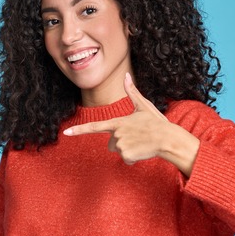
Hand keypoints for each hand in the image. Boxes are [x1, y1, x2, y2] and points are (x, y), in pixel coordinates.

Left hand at [63, 73, 199, 175]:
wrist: (168, 138)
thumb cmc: (156, 122)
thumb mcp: (143, 106)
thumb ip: (132, 92)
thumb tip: (126, 75)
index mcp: (117, 122)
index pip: (94, 126)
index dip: (79, 130)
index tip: (66, 133)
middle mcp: (116, 133)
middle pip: (111, 144)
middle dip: (123, 143)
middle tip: (138, 138)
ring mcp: (121, 144)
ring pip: (119, 152)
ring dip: (129, 150)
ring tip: (142, 143)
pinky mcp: (127, 155)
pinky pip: (127, 160)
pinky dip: (134, 158)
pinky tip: (143, 151)